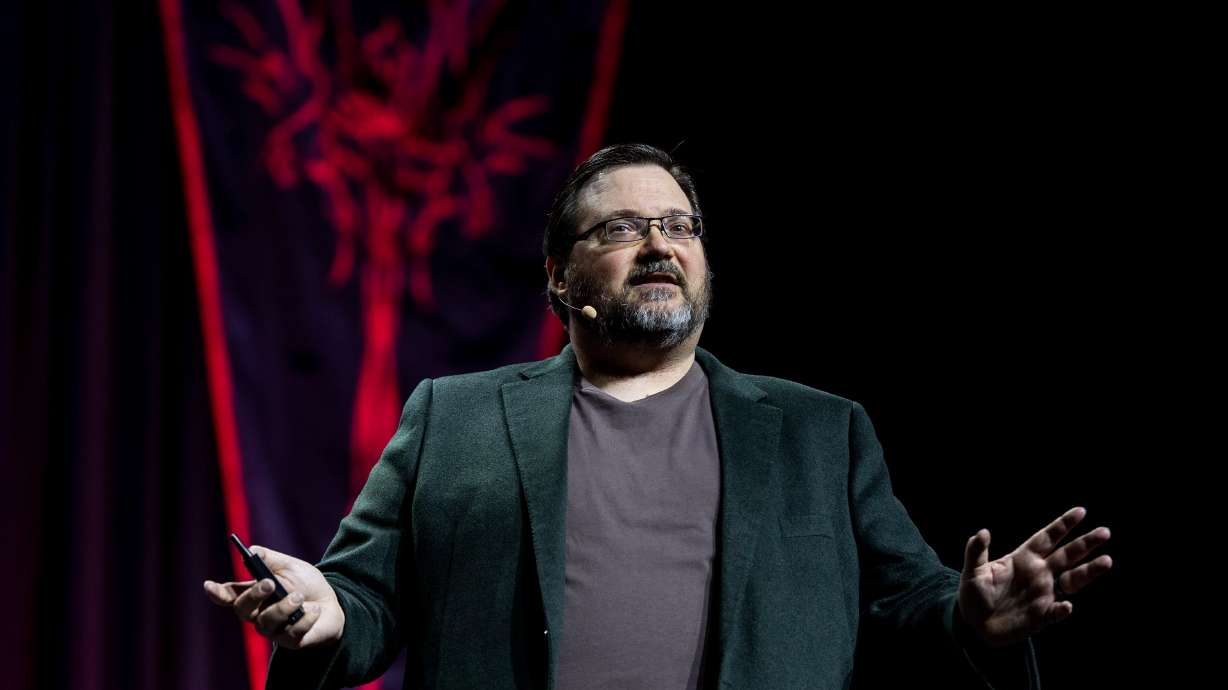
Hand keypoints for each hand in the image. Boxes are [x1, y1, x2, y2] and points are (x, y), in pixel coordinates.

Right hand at [203, 546, 344, 649]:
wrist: (333, 603)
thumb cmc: (306, 583)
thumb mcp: (289, 566)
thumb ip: (269, 559)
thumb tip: (251, 551)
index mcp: (254, 594)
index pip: (229, 596)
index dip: (217, 593)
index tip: (209, 585)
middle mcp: (258, 614)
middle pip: (242, 610)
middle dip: (254, 595)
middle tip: (270, 583)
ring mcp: (273, 630)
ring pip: (266, 623)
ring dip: (283, 607)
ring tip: (299, 597)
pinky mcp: (290, 641)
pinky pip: (292, 633)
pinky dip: (305, 618)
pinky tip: (314, 608)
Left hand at [958, 506, 1111, 647]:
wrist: (975, 625)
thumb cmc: (974, 594)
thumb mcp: (973, 571)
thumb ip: (977, 551)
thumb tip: (983, 532)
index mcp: (1024, 558)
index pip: (1047, 538)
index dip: (1063, 525)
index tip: (1081, 511)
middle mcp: (1039, 573)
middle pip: (1067, 555)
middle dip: (1085, 544)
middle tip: (1105, 531)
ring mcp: (1043, 594)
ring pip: (1072, 580)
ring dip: (1089, 571)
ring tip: (1107, 561)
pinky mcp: (1042, 615)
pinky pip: (1057, 611)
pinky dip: (1063, 609)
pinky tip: (1066, 606)